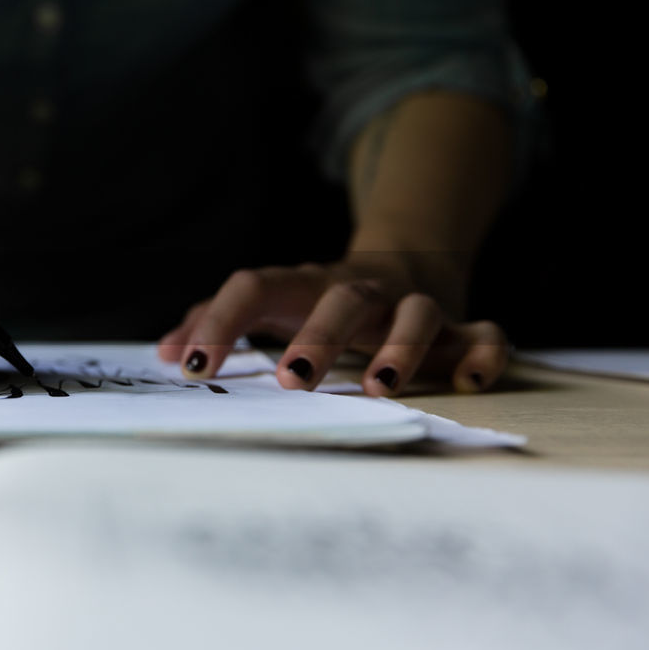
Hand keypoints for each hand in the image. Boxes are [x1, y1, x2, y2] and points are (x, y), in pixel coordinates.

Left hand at [156, 256, 509, 394]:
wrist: (404, 262)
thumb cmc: (316, 300)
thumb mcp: (268, 304)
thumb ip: (215, 324)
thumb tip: (163, 352)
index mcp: (301, 285)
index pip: (254, 287)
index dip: (220, 322)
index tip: (191, 367)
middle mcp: (357, 290)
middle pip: (341, 299)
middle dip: (318, 337)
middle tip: (290, 380)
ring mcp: (411, 305)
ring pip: (417, 312)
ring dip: (401, 347)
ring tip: (378, 387)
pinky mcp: (460, 327)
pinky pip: (485, 333)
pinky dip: (483, 353)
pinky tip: (469, 381)